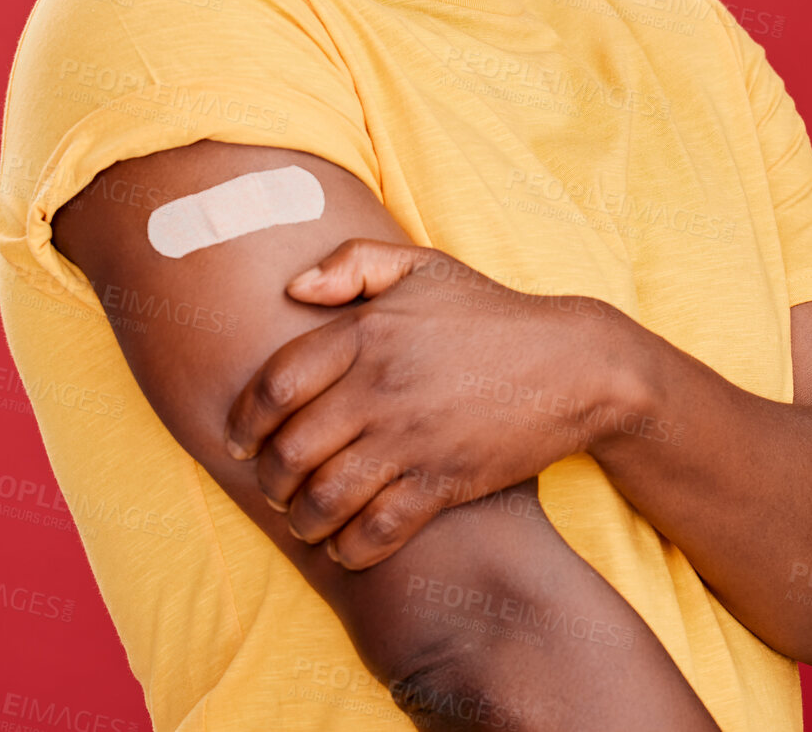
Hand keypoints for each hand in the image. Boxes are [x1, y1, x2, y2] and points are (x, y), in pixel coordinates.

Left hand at [223, 239, 615, 569]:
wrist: (572, 363)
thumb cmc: (489, 312)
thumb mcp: (422, 265)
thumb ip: (351, 263)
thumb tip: (292, 287)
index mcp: (366, 332)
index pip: (276, 384)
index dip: (245, 420)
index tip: (239, 441)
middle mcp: (379, 386)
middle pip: (290, 450)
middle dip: (269, 479)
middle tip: (274, 486)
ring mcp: (411, 437)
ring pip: (325, 498)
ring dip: (302, 519)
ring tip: (304, 519)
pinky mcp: (444, 480)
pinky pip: (377, 530)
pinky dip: (350, 547)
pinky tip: (346, 545)